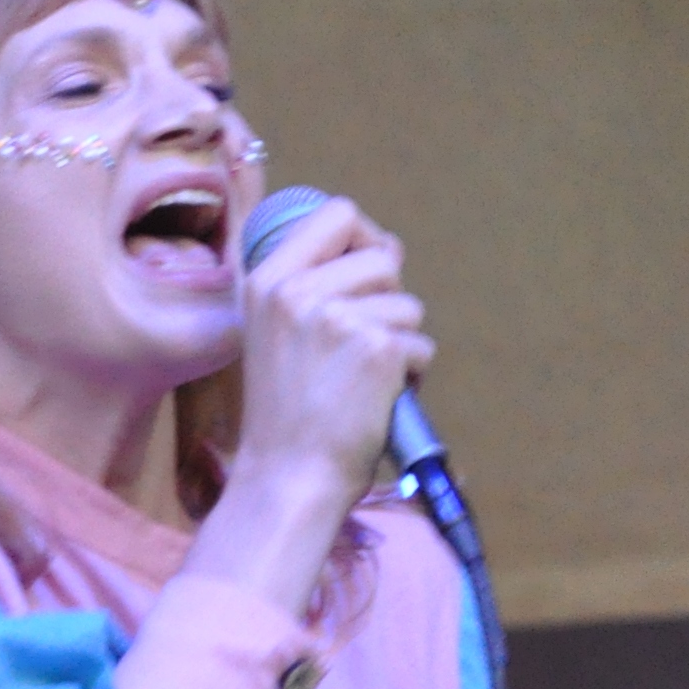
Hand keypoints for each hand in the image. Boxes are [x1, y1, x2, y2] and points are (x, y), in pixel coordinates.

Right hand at [228, 192, 431, 503]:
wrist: (288, 476)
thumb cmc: (286, 413)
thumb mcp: (274, 332)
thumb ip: (311, 284)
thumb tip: (384, 248)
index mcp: (268, 281)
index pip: (338, 213)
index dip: (363, 238)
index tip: (361, 274)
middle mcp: (297, 292)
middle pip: (382, 255)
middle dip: (386, 298)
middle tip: (355, 346)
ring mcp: (337, 317)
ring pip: (408, 303)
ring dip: (400, 341)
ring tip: (361, 379)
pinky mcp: (378, 347)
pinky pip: (421, 343)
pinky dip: (410, 374)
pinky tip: (375, 399)